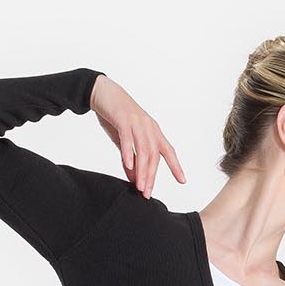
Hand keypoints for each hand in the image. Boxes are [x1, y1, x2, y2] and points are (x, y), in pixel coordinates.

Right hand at [89, 75, 185, 198]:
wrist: (102, 91)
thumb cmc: (115, 117)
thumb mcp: (124, 141)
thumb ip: (130, 159)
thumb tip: (134, 179)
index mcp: (152, 131)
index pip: (167, 151)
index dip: (175, 166)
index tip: (182, 181)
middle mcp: (148, 126)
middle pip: (154, 155)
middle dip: (151, 176)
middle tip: (147, 194)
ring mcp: (136, 122)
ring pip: (143, 150)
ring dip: (142, 170)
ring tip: (139, 186)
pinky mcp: (123, 119)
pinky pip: (128, 138)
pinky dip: (128, 153)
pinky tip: (129, 166)